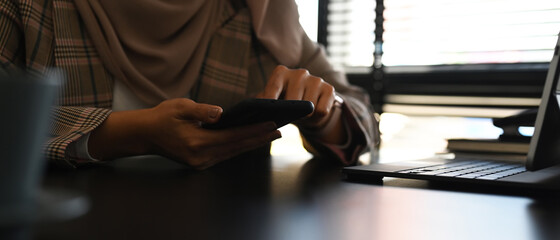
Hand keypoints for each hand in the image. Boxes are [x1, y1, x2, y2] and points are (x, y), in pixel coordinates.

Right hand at [88, 98, 280, 169]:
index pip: (233, 136)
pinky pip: (226, 154)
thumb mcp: (180, 107)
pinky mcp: (201, 163)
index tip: (271, 124)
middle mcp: (201, 157)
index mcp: (197, 143)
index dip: (254, 130)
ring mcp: (201, 162)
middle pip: (237, 147)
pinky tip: (251, 139)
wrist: (145, 134)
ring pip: (233, 152)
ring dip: (252, 143)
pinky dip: (240, 146)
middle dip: (259, 138)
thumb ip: (202, 111)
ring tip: (271, 134)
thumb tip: (221, 113)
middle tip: (280, 131)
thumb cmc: (162, 117)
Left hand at [257, 65, 335, 128]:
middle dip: (291, 113)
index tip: (268, 111)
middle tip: (290, 114)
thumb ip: (261, 102)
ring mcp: (315, 79)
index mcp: (281, 73)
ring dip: (305, 116)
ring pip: (309, 107)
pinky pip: (322, 110)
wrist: (308, 107)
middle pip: (293, 101)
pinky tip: (314, 111)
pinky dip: (318, 117)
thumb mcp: (270, 101)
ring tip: (302, 112)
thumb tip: (252, 107)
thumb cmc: (284, 103)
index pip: (274, 87)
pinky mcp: (329, 89)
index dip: (270, 101)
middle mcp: (299, 73)